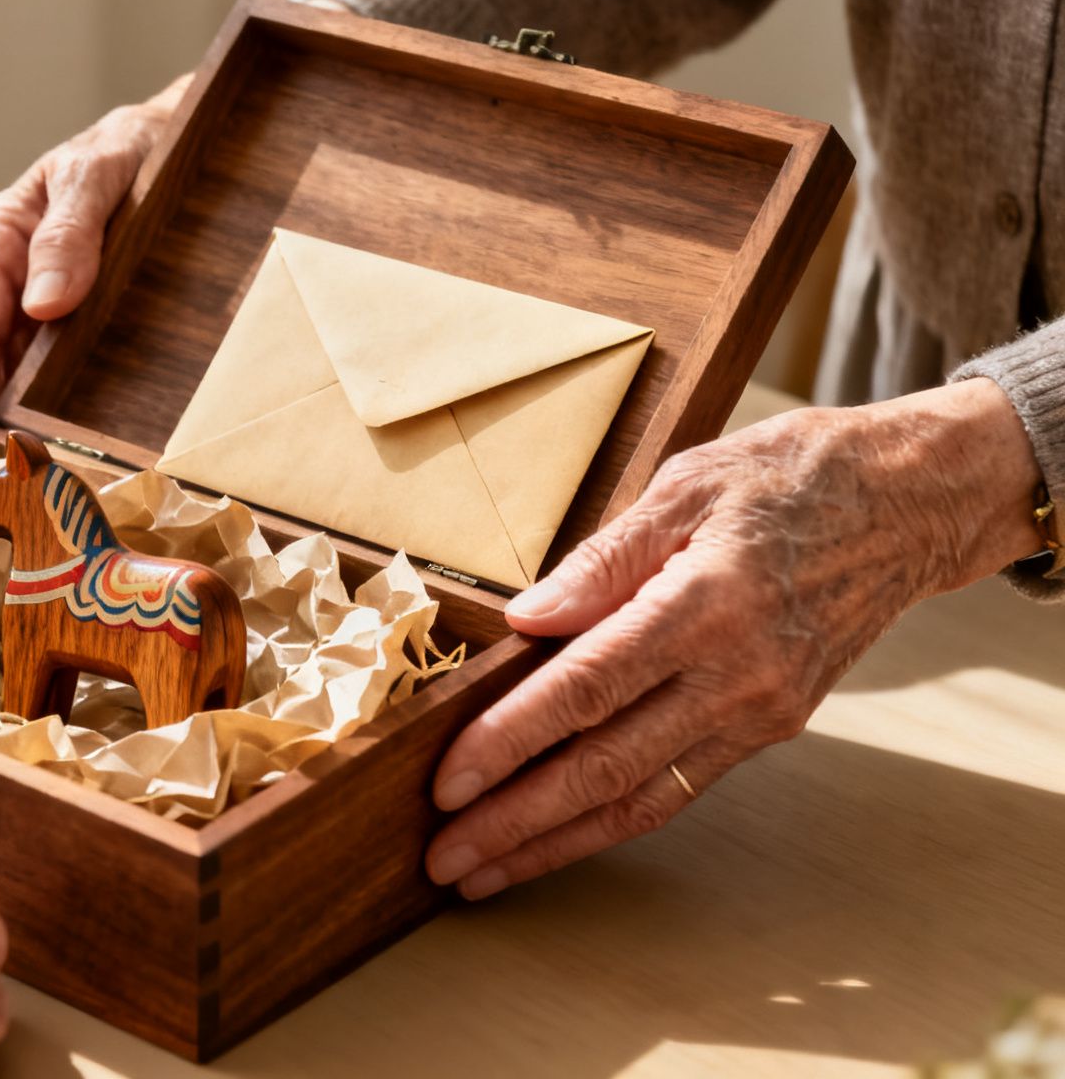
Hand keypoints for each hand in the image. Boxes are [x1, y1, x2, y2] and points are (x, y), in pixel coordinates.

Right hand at [0, 0, 355, 436]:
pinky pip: (71, 376)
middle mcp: (19, 283)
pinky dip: (68, 412)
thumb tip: (43, 304)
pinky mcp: (91, 330)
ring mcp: (54, 311)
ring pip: (28, 378)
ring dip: (27, 426)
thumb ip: (70, 230)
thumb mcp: (99, 172)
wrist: (187, 142)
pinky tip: (80, 451)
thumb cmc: (134, 144)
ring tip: (34, 483)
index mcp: (2, 239)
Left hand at [424, 379, 1043, 899]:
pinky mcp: (768, 728)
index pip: (585, 690)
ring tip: (483, 873)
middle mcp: (736, 676)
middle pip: (605, 767)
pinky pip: (678, 790)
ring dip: (555, 842)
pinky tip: (557, 841)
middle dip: (515, 821)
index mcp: (704, 605)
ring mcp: (758, 712)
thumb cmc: (789, 478)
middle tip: (443, 858)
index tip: (449, 780)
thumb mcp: (688, 484)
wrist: (908, 504)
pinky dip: (611, 823)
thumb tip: (525, 618)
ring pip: (640, 798)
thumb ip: (603, 559)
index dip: (510, 741)